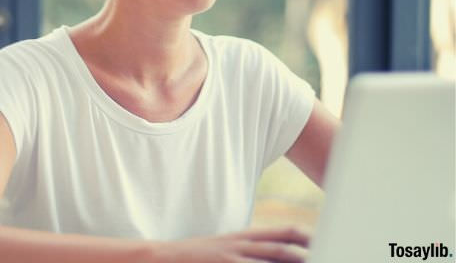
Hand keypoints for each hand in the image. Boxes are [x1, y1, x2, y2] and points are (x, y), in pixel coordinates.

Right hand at [153, 225, 311, 262]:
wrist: (162, 258)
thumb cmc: (196, 256)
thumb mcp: (223, 247)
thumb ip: (248, 250)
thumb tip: (274, 253)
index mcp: (243, 237)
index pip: (282, 232)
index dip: (306, 236)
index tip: (324, 241)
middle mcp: (241, 245)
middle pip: (283, 249)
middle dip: (307, 255)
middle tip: (329, 255)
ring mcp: (232, 258)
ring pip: (272, 259)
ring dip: (294, 261)